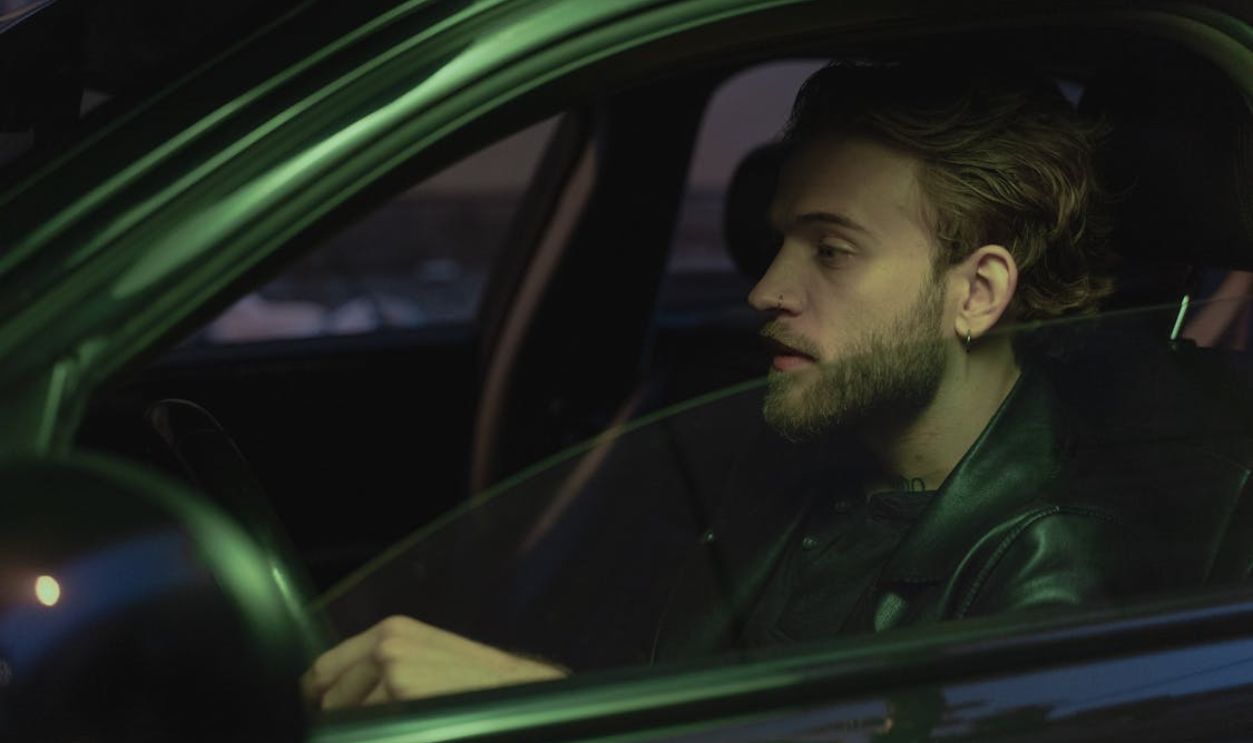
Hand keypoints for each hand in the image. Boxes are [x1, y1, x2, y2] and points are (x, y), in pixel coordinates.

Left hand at [302, 615, 568, 708]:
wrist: (522, 690)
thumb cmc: (476, 683)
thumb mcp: (426, 658)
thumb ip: (381, 667)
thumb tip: (333, 694)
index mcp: (391, 632)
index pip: (324, 668)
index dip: (318, 697)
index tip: (322, 712)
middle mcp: (387, 647)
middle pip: (329, 698)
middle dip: (342, 719)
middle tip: (379, 722)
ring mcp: (394, 674)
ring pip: (347, 718)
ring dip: (366, 727)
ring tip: (402, 725)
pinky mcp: (404, 698)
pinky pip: (369, 727)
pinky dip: (383, 731)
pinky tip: (408, 727)